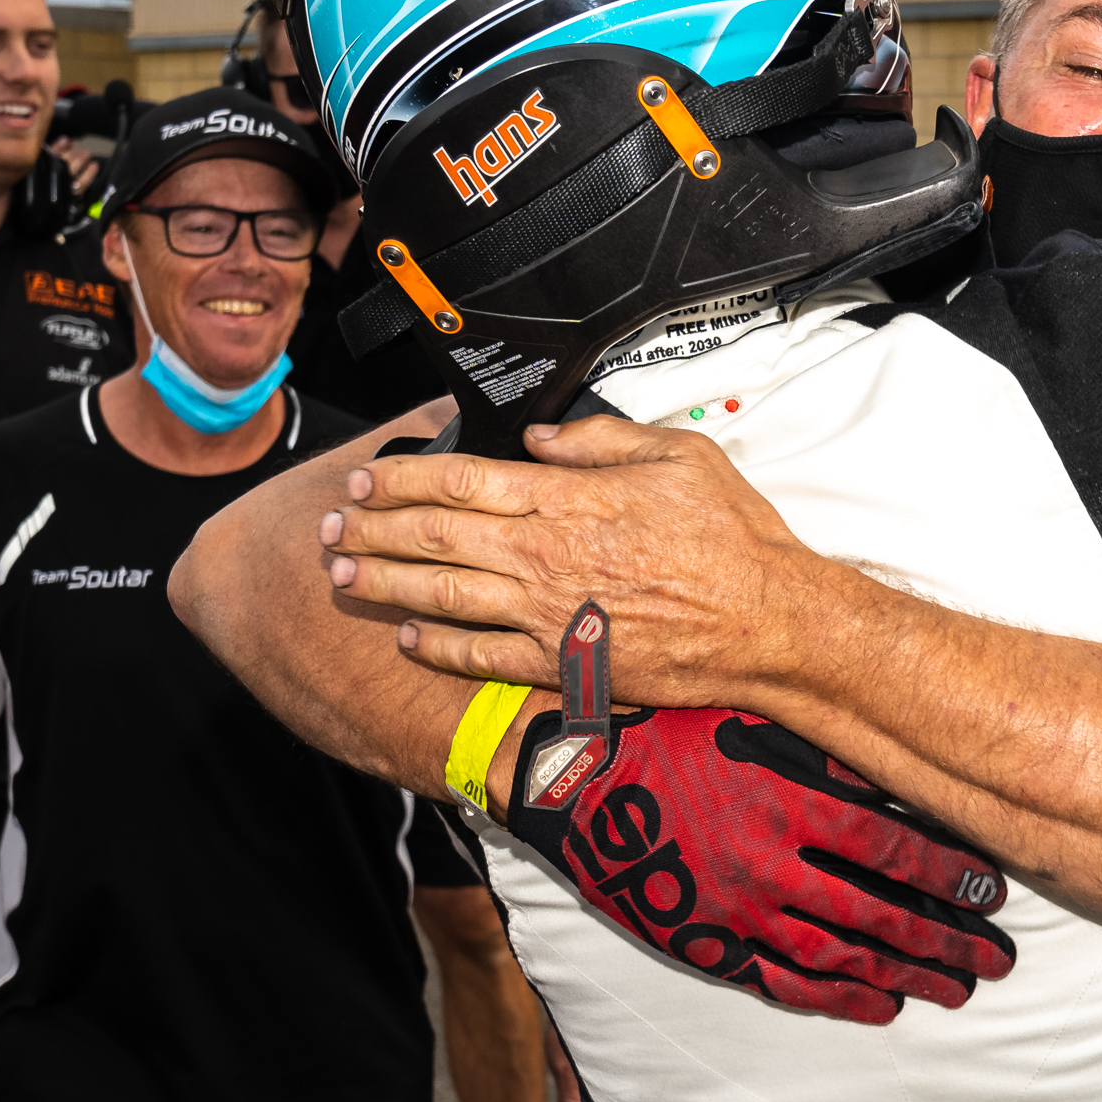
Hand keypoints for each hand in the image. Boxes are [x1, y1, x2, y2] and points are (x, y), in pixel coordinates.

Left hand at [318, 417, 819, 711]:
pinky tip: (406, 636)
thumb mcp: (678, 455)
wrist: (767, 624)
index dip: (402, 477)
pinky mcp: (561, 662)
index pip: (460, 480)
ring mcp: (547, 613)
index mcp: (568, 499)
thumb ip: (599, 441)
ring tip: (342, 573)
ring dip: (384, 581)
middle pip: (435, 534)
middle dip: (373, 526)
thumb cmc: (733, 539)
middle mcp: (544, 555)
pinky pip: (478, 656)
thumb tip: (538, 439)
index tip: (368, 475)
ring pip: (441, 594)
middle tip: (334, 522)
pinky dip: (435, 646)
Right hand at [495, 701, 1013, 1026]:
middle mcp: (770, 865)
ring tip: (957, 990)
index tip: (994, 891)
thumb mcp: (751, 724)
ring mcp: (737, 913)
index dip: (953, 874)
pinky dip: (839, 999)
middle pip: (883, 915)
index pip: (895, 848)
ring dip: (908, 977)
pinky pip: (784, 984)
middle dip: (950, 941)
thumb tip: (903, 774)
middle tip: (999, 960)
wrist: (571, 780)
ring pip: (842, 959)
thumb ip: (826, 757)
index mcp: (788, 803)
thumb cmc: (665, 735)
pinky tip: (881, 1005)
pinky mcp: (707, 944)